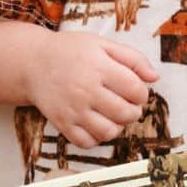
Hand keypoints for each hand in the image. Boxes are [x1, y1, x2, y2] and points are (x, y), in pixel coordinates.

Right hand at [27, 32, 158, 148]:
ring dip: (118, 126)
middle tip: (127, 104)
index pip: (136, 90)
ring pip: (108, 132)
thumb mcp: (102, 44)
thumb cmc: (71, 52)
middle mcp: (85, 90)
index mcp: (98, 68)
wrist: (32, 62)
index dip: (142, 93)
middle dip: (134, 111)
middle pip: (126, 113)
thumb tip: (155, 77)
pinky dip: (96, 137)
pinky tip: (96, 123)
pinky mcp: (61, 123)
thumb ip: (133, 58)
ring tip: (113, 115)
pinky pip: (87, 142)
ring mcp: (72, 109)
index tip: (134, 90)